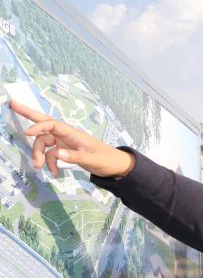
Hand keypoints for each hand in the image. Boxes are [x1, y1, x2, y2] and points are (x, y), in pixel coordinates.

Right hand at [9, 101, 133, 176]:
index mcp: (73, 133)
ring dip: (40, 155)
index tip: (26, 133)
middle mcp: (66, 135)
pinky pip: (51, 155)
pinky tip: (55, 173)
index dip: (38, 127)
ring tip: (40, 167)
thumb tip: (57, 154)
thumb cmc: (106, 160)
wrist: (116, 167)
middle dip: (28, 115)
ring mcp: (65, 143)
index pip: (51, 125)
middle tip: (12, 105)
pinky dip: (50, 163)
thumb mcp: (92, 160)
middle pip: (44, 124)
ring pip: (45, 144)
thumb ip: (75, 156)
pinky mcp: (65, 151)